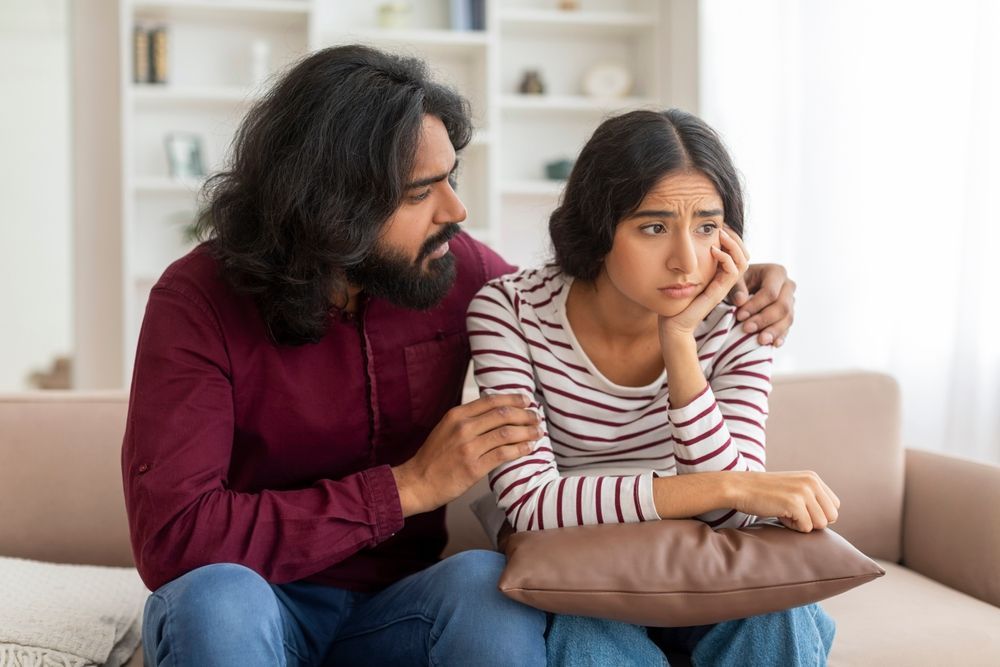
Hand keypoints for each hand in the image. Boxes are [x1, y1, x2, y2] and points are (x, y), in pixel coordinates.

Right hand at [391, 393, 541, 516]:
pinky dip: (520, 449)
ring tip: (537, 432)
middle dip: (525, 414)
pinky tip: (529, 448)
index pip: (491, 400)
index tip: (527, 400)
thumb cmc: (433, 458)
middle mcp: (463, 427)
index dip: (513, 399)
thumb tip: (494, 411)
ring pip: (507, 433)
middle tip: (536, 417)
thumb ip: (467, 419)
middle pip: (503, 414)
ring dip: (527, 431)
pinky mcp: (474, 467)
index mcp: (456, 415)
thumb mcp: (446, 429)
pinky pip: (504, 454)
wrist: (417, 482)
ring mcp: (469, 447)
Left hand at [659, 228, 748, 337]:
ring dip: (733, 244)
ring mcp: (723, 287)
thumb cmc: (674, 300)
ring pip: (742, 261)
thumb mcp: (684, 275)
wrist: (673, 324)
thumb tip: (689, 239)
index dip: (732, 238)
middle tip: (723, 226)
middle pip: (743, 254)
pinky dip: (726, 258)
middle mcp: (724, 280)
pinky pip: (733, 271)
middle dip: (736, 237)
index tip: (720, 225)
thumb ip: (691, 261)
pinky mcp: (718, 292)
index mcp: (718, 275)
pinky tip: (713, 250)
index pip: (736, 253)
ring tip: (720, 234)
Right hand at [726, 470, 840, 532]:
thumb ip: (812, 497)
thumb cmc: (763, 492)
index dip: (818, 513)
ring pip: (821, 524)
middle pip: (831, 516)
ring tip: (785, 513)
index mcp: (813, 478)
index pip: (834, 506)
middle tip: (793, 514)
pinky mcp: (794, 503)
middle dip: (813, 521)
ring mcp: (804, 492)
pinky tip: (779, 515)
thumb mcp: (793, 487)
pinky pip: (806, 528)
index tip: (799, 510)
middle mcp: (812, 482)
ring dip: (802, 524)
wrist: (738, 487)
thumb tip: (831, 518)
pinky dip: (792, 527)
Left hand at [727, 263, 795, 347]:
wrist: (745, 284)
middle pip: (782, 306)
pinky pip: (788, 327)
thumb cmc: (738, 280)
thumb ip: (736, 288)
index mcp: (776, 272)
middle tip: (746, 329)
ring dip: (773, 331)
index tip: (740, 316)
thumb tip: (740, 301)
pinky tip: (774, 345)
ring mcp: (791, 301)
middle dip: (764, 319)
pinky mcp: (788, 315)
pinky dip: (781, 336)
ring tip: (760, 340)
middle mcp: (788, 286)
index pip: (770, 292)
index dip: (756, 306)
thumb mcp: (734, 279)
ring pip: (788, 318)